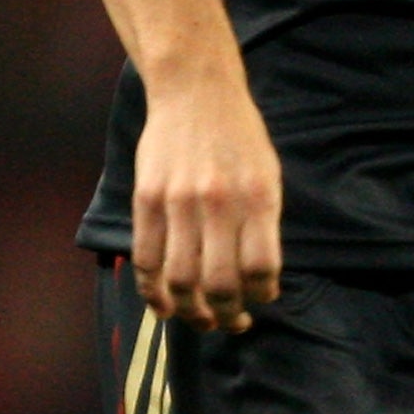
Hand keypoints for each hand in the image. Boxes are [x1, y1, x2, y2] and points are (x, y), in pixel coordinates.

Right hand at [130, 71, 282, 331]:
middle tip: (231, 322)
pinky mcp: (146, 199)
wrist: (195, 91)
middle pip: (219, 284)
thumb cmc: (238, 137)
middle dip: (227, 315)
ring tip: (201, 319)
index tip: (261, 299)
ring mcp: (178, 202)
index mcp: (258, 198)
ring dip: (191, 313)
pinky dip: (154, 292)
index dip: (262, 295)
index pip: (261, 269)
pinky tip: (165, 305)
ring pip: (180, 280)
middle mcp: (219, 203)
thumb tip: (256, 281)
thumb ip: (262, 226)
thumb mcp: (267, 175)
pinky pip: (146, 260)